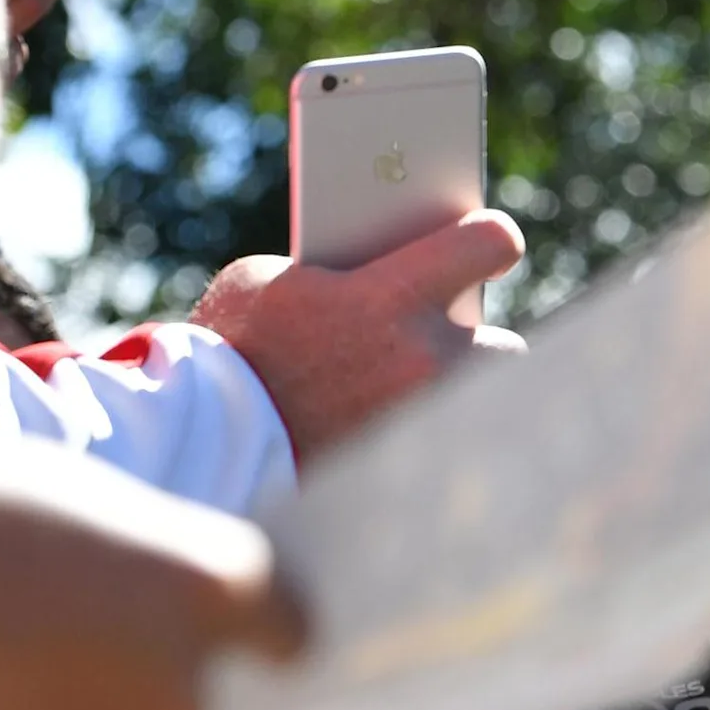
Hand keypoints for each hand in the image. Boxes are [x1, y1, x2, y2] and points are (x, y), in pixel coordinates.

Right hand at [0, 438, 305, 709]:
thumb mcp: (44, 504)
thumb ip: (136, 560)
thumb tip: (194, 606)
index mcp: (187, 581)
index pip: (283, 620)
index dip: (263, 623)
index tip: (248, 626)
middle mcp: (171, 687)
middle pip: (190, 698)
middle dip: (138, 675)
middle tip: (47, 637)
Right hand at [188, 213, 525, 460]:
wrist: (204, 447)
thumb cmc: (228, 352)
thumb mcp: (268, 281)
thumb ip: (334, 270)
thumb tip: (369, 271)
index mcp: (391, 299)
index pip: (490, 245)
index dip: (490, 237)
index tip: (487, 242)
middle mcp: (422, 362)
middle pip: (506, 345)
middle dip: (479, 344)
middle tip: (449, 340)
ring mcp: (421, 423)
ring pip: (480, 407)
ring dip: (458, 397)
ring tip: (425, 390)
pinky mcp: (407, 472)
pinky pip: (444, 450)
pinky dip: (428, 443)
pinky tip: (401, 437)